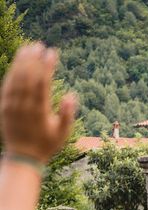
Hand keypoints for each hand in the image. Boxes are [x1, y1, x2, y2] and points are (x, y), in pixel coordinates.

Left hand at [0, 43, 76, 163]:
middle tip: (40, 45)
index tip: (52, 52)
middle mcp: (24, 105)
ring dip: (22, 61)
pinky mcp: (4, 106)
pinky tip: (17, 63)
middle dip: (34, 59)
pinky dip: (13, 72)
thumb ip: (67, 114)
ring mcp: (12, 105)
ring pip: (16, 77)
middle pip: (28, 76)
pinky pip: (8, 85)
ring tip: (28, 48)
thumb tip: (71, 95)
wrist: (23, 157)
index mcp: (39, 111)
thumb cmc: (46, 144)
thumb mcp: (63, 133)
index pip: (42, 82)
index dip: (47, 65)